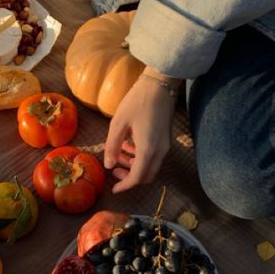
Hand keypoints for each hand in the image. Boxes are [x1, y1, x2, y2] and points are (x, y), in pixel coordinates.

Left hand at [103, 74, 177, 193]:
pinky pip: (154, 156)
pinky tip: (129, 144)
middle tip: (114, 169)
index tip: (114, 189)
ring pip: (151, 166)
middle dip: (130, 177)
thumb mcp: (119, 123)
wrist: (160, 84)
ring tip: (118, 153)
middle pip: (147, 175)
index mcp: (148, 149)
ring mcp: (165, 145)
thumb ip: (112, 146)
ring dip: (135, 166)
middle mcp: (160, 151)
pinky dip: (141, 157)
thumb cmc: (137, 101)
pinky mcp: (166, 139)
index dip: (125, 186)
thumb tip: (108, 165)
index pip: (138, 177)